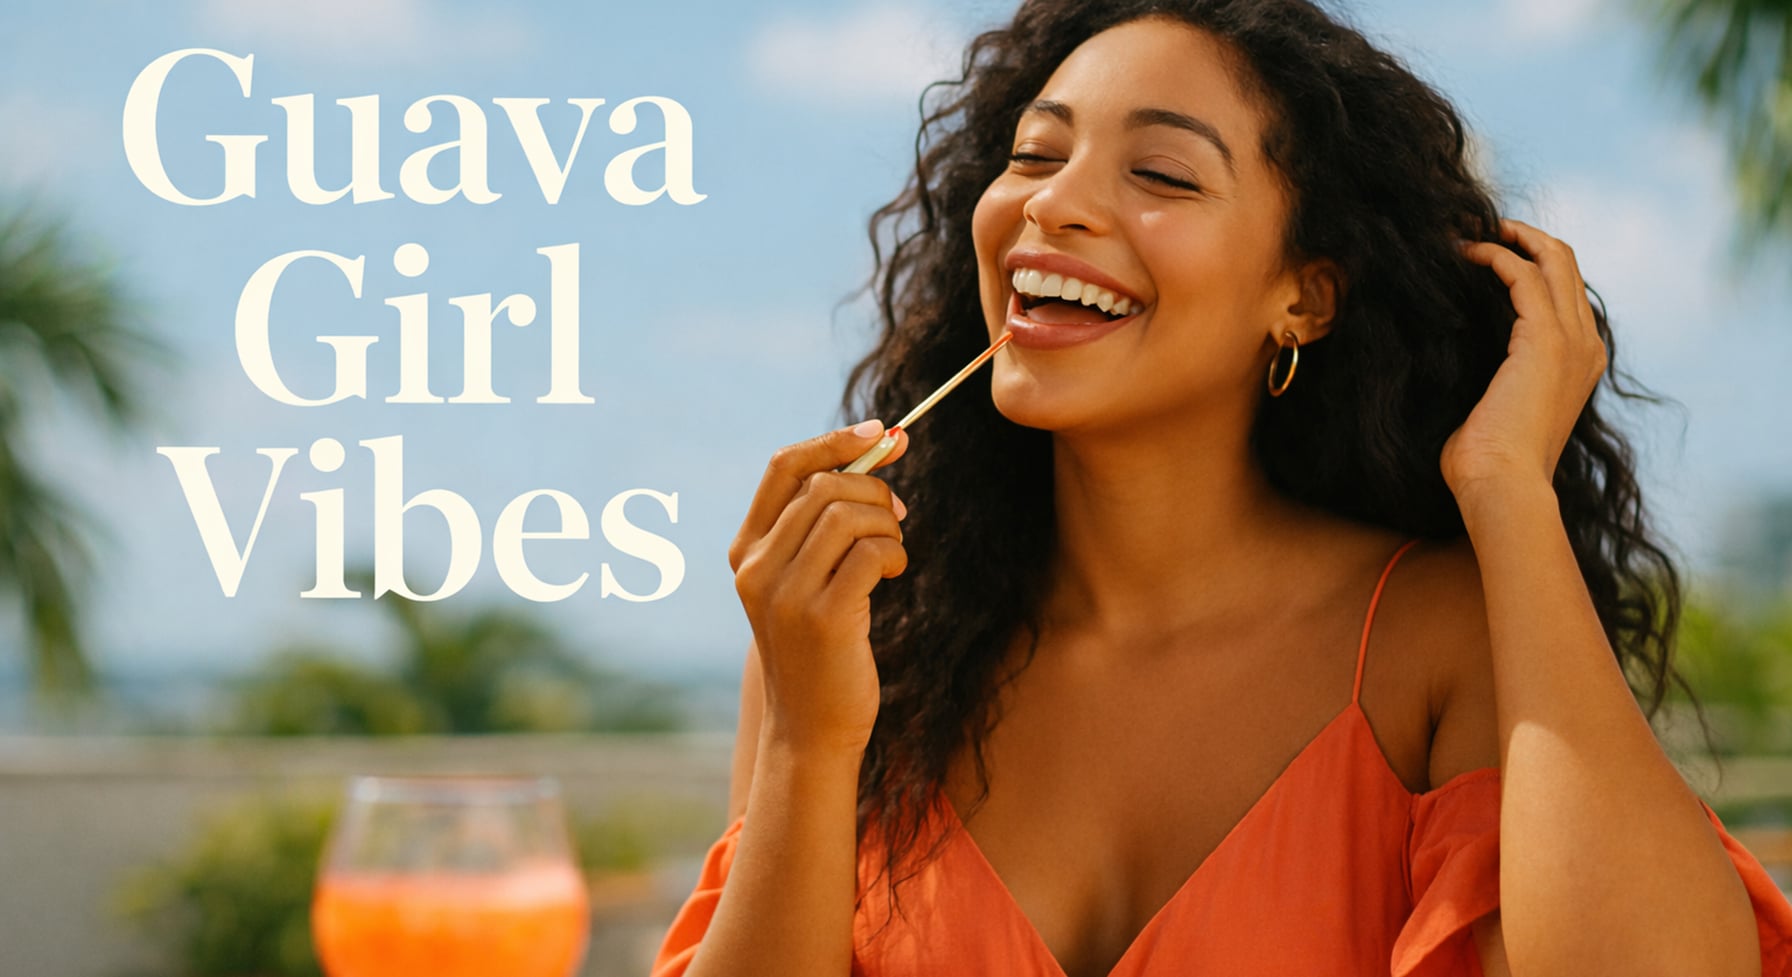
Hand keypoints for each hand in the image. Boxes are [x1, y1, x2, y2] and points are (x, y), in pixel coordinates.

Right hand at [728, 421, 909, 755]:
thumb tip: (878, 447)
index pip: (784, 467)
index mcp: (746, 551)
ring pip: (848, 514)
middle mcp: (757, 568)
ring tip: (893, 553)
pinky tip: (894, 574)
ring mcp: (787, 593)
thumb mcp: (806, 580)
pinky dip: (894, 554)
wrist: (811, 729)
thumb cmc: (819, 647)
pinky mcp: (823, 618)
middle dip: (874, 491)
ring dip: (886, 526)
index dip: (836, 441)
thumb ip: (822, 524)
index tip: (882, 433)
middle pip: (825, 485)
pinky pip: (871, 553)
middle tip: (897, 517)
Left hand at [1443, 219, 1607, 497]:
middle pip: (1567, 263)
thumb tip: (1458, 359)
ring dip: (1509, 238)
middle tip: (1481, 228)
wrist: (1503, 485)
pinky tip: (1464, 253)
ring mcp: (1570, 340)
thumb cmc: (1490, 464)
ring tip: (1467, 233)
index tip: (1490, 251)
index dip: (1532, 262)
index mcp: (1581, 362)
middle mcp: (1587, 345)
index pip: (1566, 291)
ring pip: (1553, 258)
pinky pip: (1524, 274)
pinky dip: (1494, 255)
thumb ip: (1497, 378)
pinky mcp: (1544, 339)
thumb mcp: (1499, 409)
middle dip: (1525, 237)